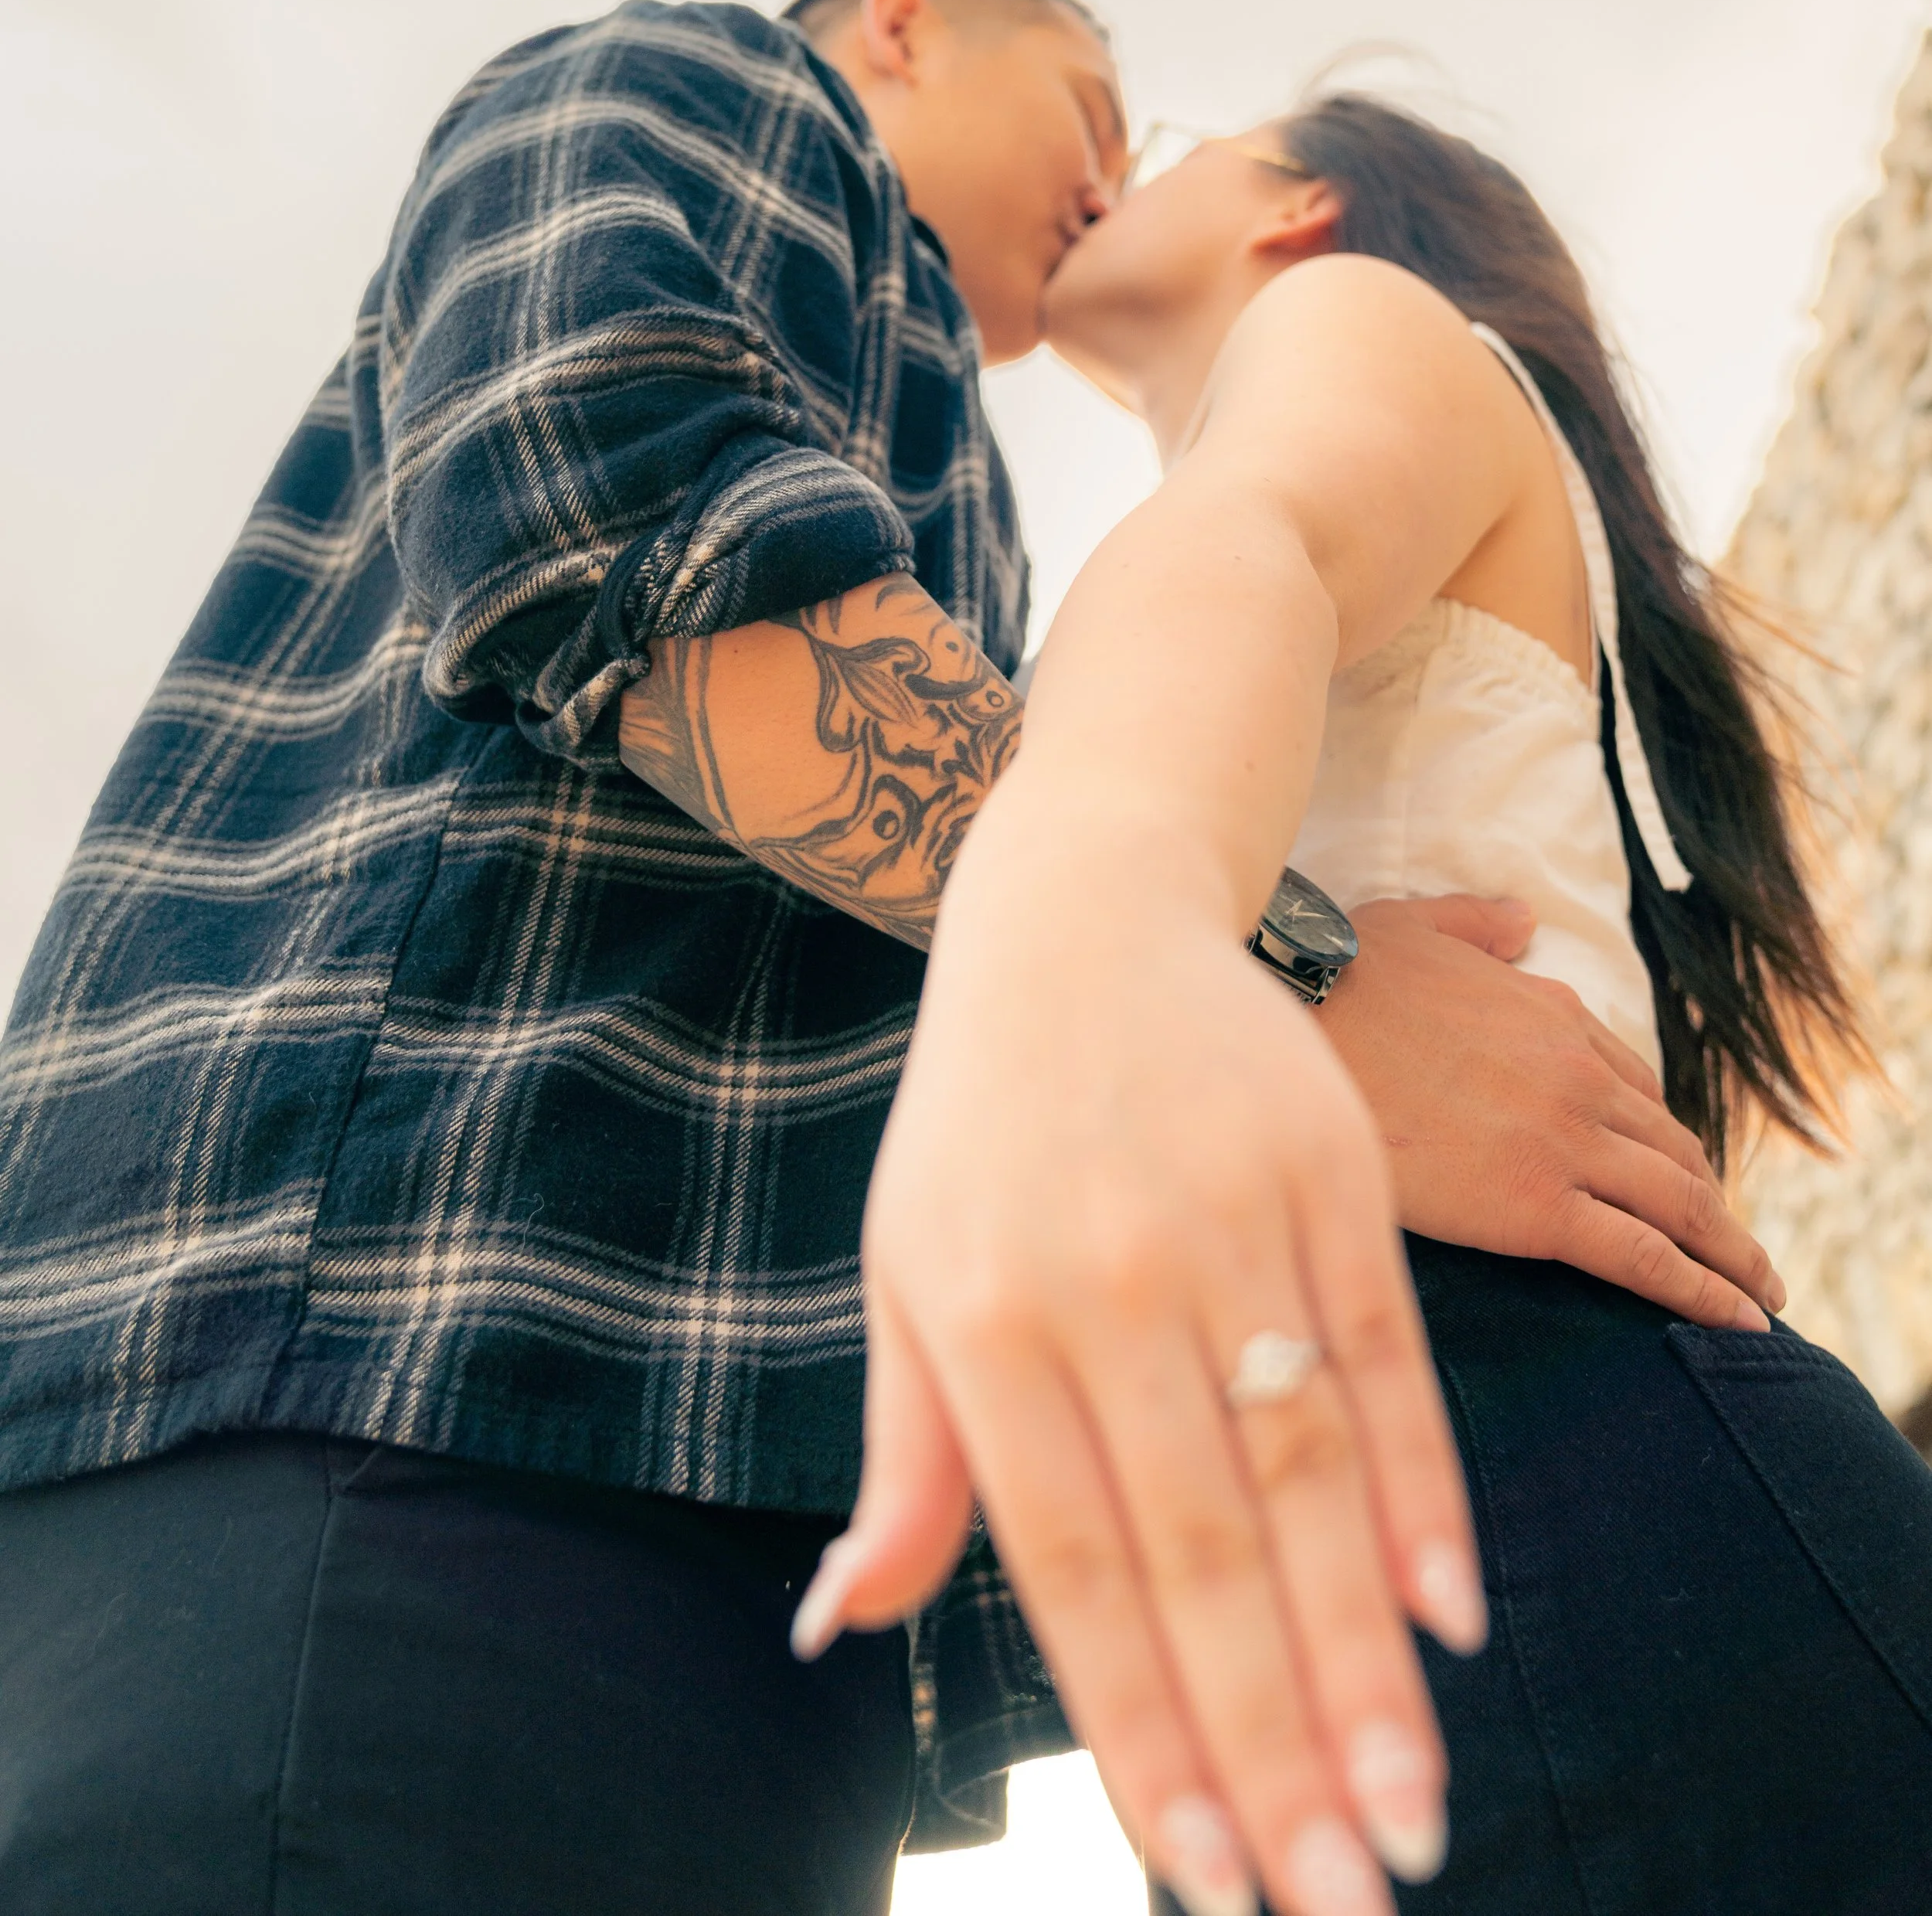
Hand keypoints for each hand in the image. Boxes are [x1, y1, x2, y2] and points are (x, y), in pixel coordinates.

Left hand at [794, 843, 1487, 1915]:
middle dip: (1274, 1742)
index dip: (1144, 1732)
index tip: (1208, 1881)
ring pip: (1307, 1472)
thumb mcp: (908, 1274)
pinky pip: (1387, 1352)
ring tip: (1409, 1814)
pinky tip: (1451, 1617)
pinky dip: (1425, 1490)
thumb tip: (841, 1628)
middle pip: (1204, 1547)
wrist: (1078, 912)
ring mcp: (1224, 1220)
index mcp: (984, 1324)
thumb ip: (909, 1464)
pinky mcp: (1325, 1167)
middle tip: (1342, 1899)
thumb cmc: (978, 1125)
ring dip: (1364, 1657)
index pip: (1075, 1570)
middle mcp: (1103, 1282)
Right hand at [1323, 896, 1783, 1328]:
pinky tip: (1735, 1321)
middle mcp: (1577, 1076)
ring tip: (1759, 1297)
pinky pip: (1646, 1256)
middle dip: (1714, 1203)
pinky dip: (1704, 1291)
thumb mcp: (1416, 925)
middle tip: (1737, 1252)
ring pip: (1682, 1204)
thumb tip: (1520, 920)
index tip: (1676, 1177)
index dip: (1661, 1138)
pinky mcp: (1539, 1207)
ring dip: (1733, 1253)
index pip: (1634, 1086)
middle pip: (1674, 1150)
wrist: (1291, 1029)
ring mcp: (1565, 1141)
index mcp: (1551, 1014)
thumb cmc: (1335, 979)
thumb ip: (1478, 923)